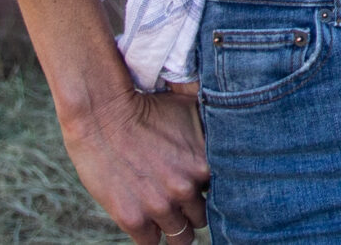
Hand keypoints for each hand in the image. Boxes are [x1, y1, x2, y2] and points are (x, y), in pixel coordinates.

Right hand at [60, 81, 208, 244]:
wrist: (102, 115)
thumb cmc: (147, 109)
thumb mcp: (192, 111)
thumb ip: (214, 132)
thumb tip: (239, 136)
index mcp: (205, 164)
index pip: (224, 196)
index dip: (209, 192)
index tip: (199, 189)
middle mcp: (186, 188)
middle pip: (202, 218)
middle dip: (191, 210)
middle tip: (177, 198)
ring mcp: (160, 206)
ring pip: (181, 237)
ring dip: (173, 226)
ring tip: (163, 212)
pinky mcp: (133, 219)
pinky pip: (151, 243)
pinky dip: (149, 234)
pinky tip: (145, 220)